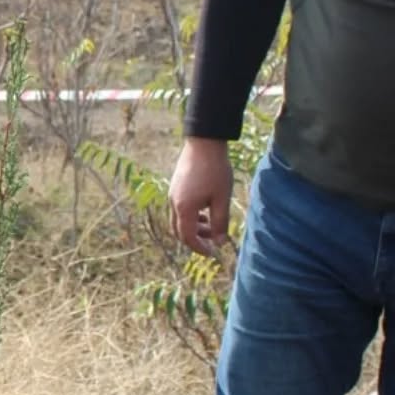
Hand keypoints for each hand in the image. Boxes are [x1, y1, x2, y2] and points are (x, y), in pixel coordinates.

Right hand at [168, 137, 233, 254]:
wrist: (204, 142)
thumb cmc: (215, 170)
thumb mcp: (222, 199)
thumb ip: (220, 223)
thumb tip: (219, 242)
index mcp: (184, 209)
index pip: (188, 238)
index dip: (200, 249)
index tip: (213, 253)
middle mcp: (174, 203)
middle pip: (179, 231)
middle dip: (195, 239)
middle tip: (212, 241)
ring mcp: (172, 193)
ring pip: (179, 219)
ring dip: (194, 226)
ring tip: (212, 223)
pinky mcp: (175, 185)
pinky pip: (179, 208)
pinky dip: (191, 215)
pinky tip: (206, 208)